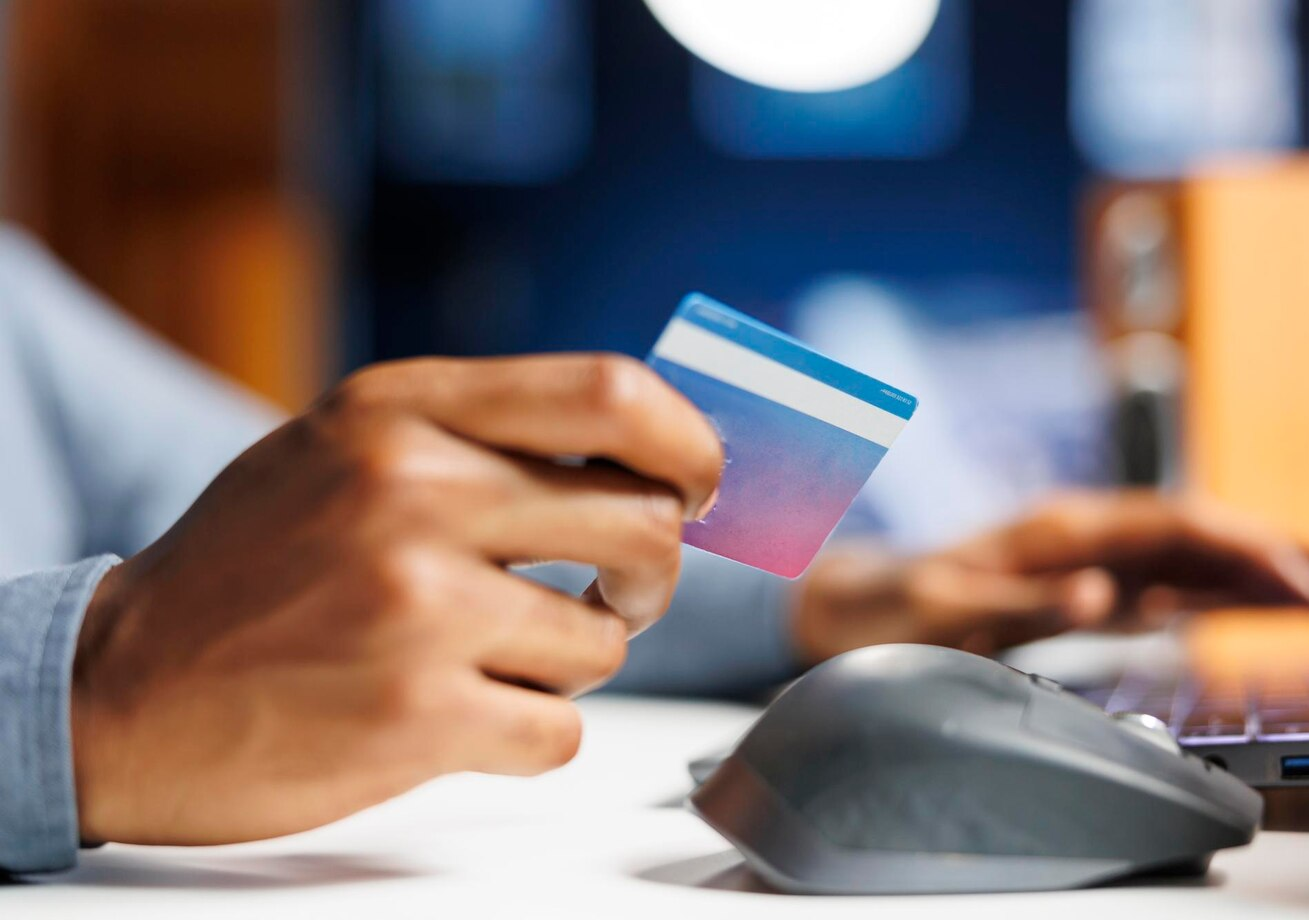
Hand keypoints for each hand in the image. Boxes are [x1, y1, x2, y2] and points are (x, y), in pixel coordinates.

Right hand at [72, 354, 721, 845]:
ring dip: (573, 658)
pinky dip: (533, 730)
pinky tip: (465, 711)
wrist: (124, 687)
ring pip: (606, 638)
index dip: (688, 441)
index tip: (701, 483)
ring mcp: (418, 605)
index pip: (610, 393)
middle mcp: (413, 491)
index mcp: (401, 408)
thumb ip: (484, 436)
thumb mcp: (350, 447)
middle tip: (622, 590)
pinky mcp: (417, 714)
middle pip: (644, 521)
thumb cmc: (254, 563)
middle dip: (655, 570)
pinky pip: (560, 729)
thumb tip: (643, 455)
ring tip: (497, 655)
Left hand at [793, 491, 1308, 662]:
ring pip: (1202, 558)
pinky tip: (1271, 607)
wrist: (851, 605)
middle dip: (1289, 555)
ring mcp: (1094, 558)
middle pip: (1208, 532)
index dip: (1241, 547)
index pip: (1174, 524)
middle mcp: (1088, 534)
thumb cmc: (894, 606)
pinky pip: (1177, 585)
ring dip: (1274, 575)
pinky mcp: (1091, 586)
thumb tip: (1104, 596)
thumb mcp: (947, 610)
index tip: (1300, 582)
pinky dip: (1232, 595)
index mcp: (1060, 528)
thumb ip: (1024, 601)